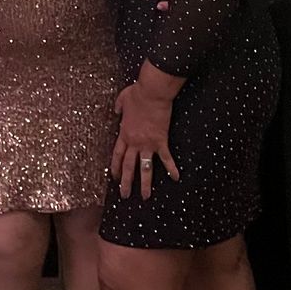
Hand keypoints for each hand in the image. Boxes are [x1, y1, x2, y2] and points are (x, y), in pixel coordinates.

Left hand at [110, 82, 178, 198]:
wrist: (152, 93)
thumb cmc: (137, 94)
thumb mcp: (122, 99)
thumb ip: (118, 107)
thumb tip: (116, 111)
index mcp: (124, 133)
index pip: (117, 155)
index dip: (115, 168)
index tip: (115, 178)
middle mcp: (134, 142)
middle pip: (128, 167)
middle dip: (126, 183)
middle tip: (124, 195)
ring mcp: (147, 144)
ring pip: (145, 168)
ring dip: (145, 184)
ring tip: (145, 196)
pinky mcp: (161, 141)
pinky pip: (166, 158)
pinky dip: (171, 168)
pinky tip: (176, 178)